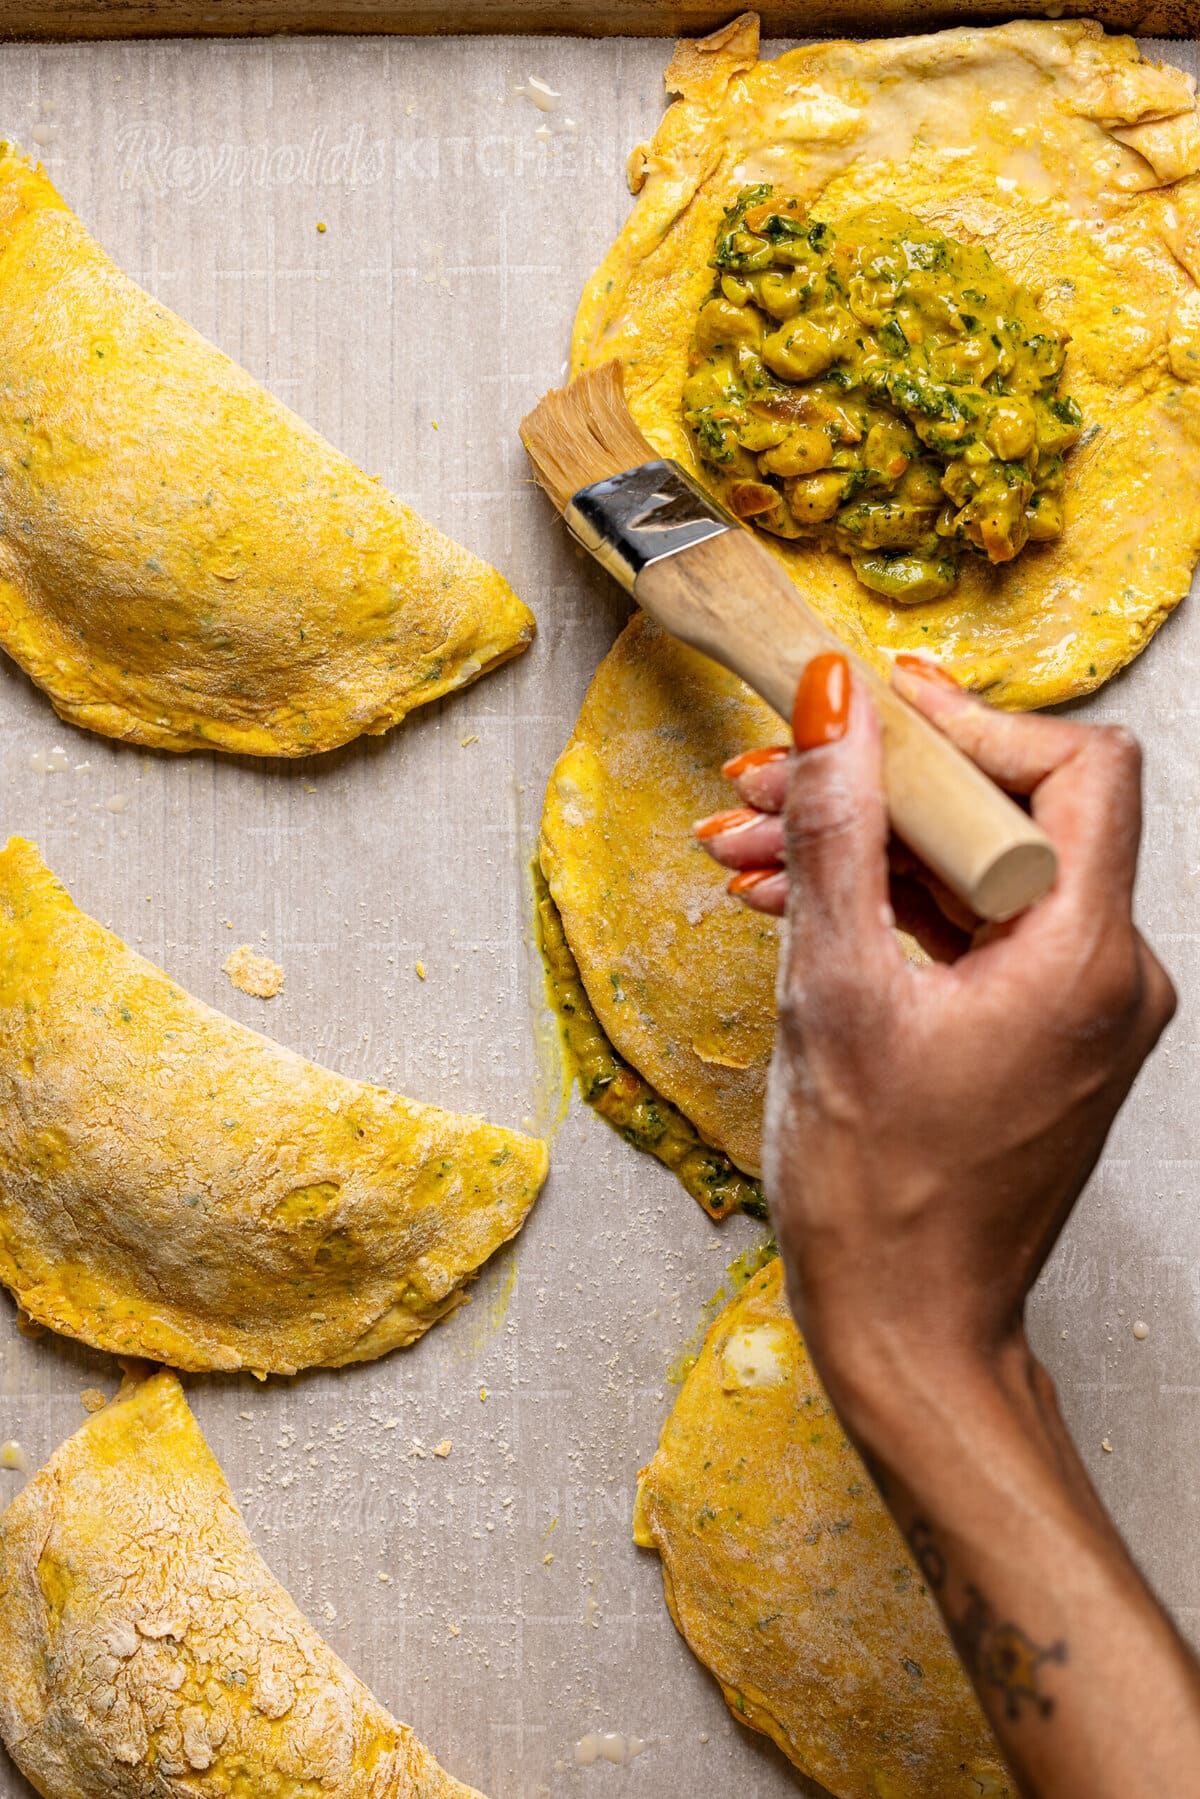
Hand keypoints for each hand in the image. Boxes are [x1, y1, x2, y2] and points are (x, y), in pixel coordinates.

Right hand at [695, 654, 1175, 1444]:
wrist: (909, 1331)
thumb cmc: (877, 1197)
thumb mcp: (834, 995)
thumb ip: (835, 834)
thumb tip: (832, 703)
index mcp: (1081, 958)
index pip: (1075, 769)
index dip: (970, 724)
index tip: (869, 713)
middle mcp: (1104, 974)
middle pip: (1006, 815)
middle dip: (875, 788)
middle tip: (763, 783)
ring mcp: (1073, 1006)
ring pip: (970, 873)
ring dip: (858, 848)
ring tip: (743, 850)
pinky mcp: (1036, 1032)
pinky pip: (964, 931)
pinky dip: (881, 908)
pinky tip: (786, 901)